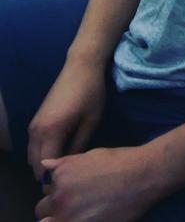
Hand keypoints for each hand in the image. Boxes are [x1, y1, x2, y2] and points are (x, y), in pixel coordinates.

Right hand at [27, 59, 106, 179]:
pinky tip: (59, 151)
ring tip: (64, 164)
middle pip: (35, 164)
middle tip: (67, 175)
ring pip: (32, 155)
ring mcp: (33, 125)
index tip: (71, 179)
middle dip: (48, 173)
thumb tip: (73, 164)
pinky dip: (41, 153)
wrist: (80, 66)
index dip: (56, 176)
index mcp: (52, 131)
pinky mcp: (35, 121)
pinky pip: (33, 145)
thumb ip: (80, 144)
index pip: (46, 165)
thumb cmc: (91, 92)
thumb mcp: (91, 120)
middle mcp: (37, 131)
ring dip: (43, 163)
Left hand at [35, 147, 157, 221]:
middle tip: (78, 201)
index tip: (74, 188)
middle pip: (42, 210)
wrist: (143, 176)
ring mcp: (68, 218)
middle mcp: (59, 199)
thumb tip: (45, 166)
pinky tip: (91, 215)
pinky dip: (75, 221)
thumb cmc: (120, 161)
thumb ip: (64, 164)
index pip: (46, 189)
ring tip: (84, 209)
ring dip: (62, 217)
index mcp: (60, 177)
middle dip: (55, 206)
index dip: (59, 189)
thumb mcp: (90, 155)